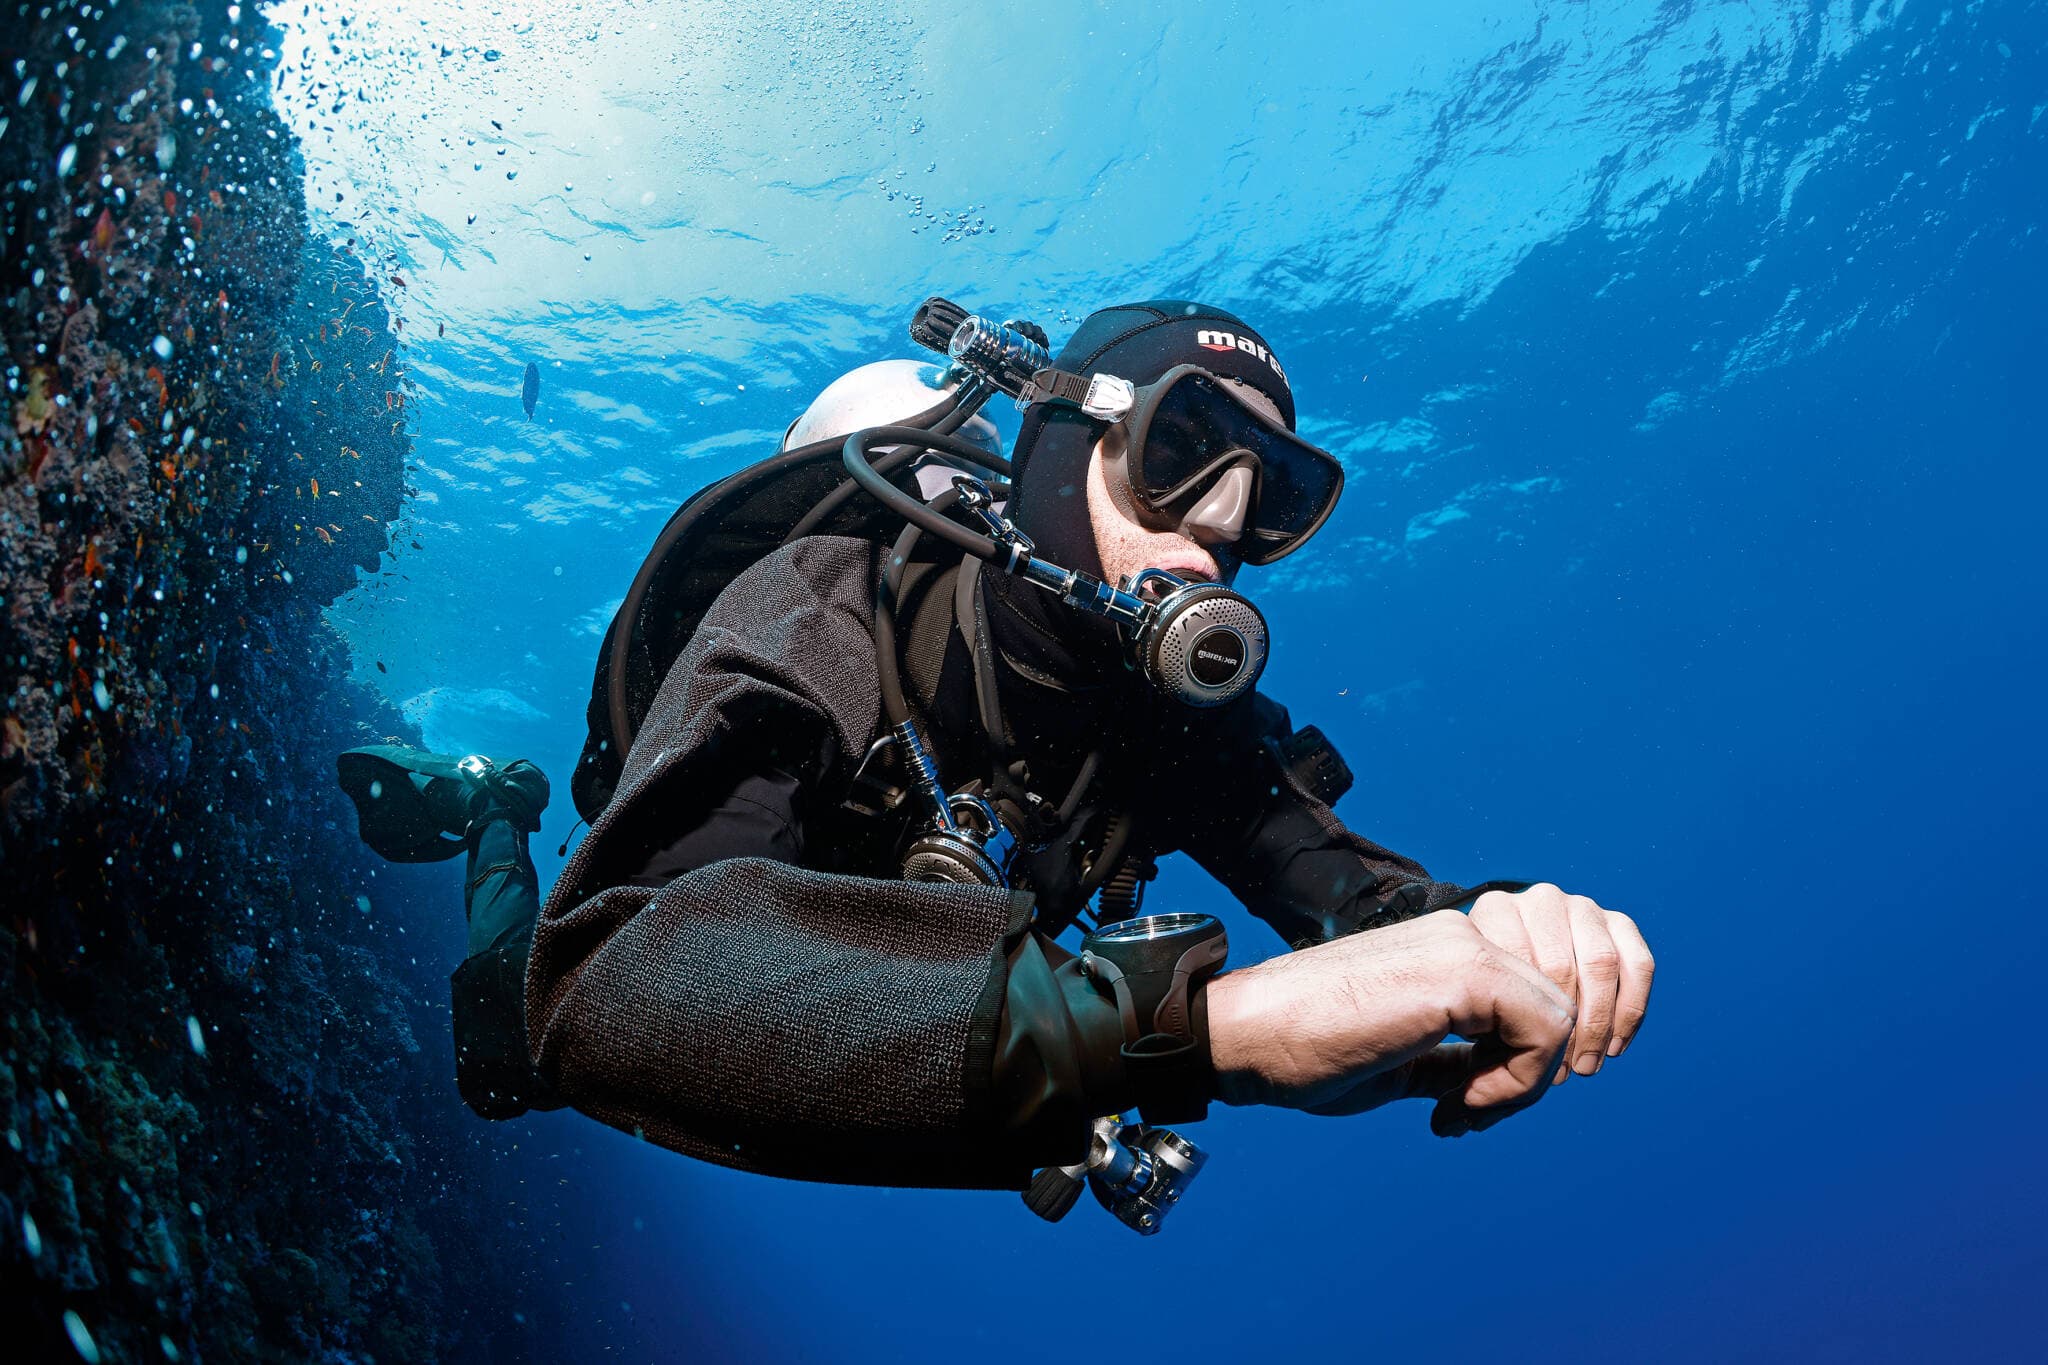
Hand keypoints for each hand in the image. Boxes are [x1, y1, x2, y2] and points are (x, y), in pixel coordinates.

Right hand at [1206, 911, 1575, 1135]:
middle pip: (1559, 1007)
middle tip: (1469, 1115)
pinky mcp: (1466, 972)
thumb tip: (1500, 1086)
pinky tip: (1458, 1104)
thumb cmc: (1306, 1049)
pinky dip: (1517, 1083)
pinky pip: (1546, 1031)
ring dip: (1522, 1084)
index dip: (1520, 1065)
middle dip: (1529, 1077)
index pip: (1534, 999)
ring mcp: (1466, 946)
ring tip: (1461, 1111)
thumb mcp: (1404, 1058)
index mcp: (1447, 947)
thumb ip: (1457, 1060)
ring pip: (1562, 1017)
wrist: (1248, 1035)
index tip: (1468, 1108)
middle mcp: (1463, 934)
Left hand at [1467, 883, 1653, 1081]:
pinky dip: (1631, 1009)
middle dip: (1566, 1030)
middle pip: (1563, 968)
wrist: (1496, 953)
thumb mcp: (1462, 998)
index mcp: (1496, 910)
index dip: (1529, 1025)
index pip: (1522, 967)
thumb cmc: (1476, 988)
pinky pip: (1639, 963)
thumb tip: (1476, 1096)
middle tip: (1561, 1071)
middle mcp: (1540, 900)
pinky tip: (1615, 1045)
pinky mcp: (1617, 922)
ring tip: (1586, 1064)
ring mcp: (1581, 907)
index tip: (1530, 1064)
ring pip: (1604, 964)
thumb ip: (1470, 1021)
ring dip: (1599, 1024)